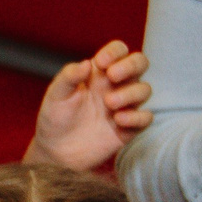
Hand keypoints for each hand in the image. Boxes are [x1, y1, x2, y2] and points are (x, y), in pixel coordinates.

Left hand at [27, 41, 152, 171]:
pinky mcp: (128, 128)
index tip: (100, 63)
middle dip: (131, 65)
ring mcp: (124, 106)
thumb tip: (87, 63)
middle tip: (112, 76)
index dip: (115, 52)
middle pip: (139, 64)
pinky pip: (146, 118)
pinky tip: (119, 120)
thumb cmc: (55, 118)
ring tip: (109, 103)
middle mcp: (115, 86)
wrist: (56, 151)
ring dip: (130, 93)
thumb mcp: (56, 95)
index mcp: (99, 73)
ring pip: (144, 89)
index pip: (118, 51)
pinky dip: (137, 117)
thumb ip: (69, 77)